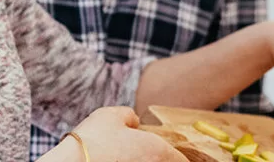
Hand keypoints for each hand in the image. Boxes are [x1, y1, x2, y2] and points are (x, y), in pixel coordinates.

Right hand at [47, 107, 184, 161]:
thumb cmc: (91, 141)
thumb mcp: (111, 116)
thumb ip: (130, 117)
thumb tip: (134, 122)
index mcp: (158, 151)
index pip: (182, 161)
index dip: (175, 156)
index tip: (166, 154)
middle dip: (156, 160)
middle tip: (140, 154)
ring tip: (125, 158)